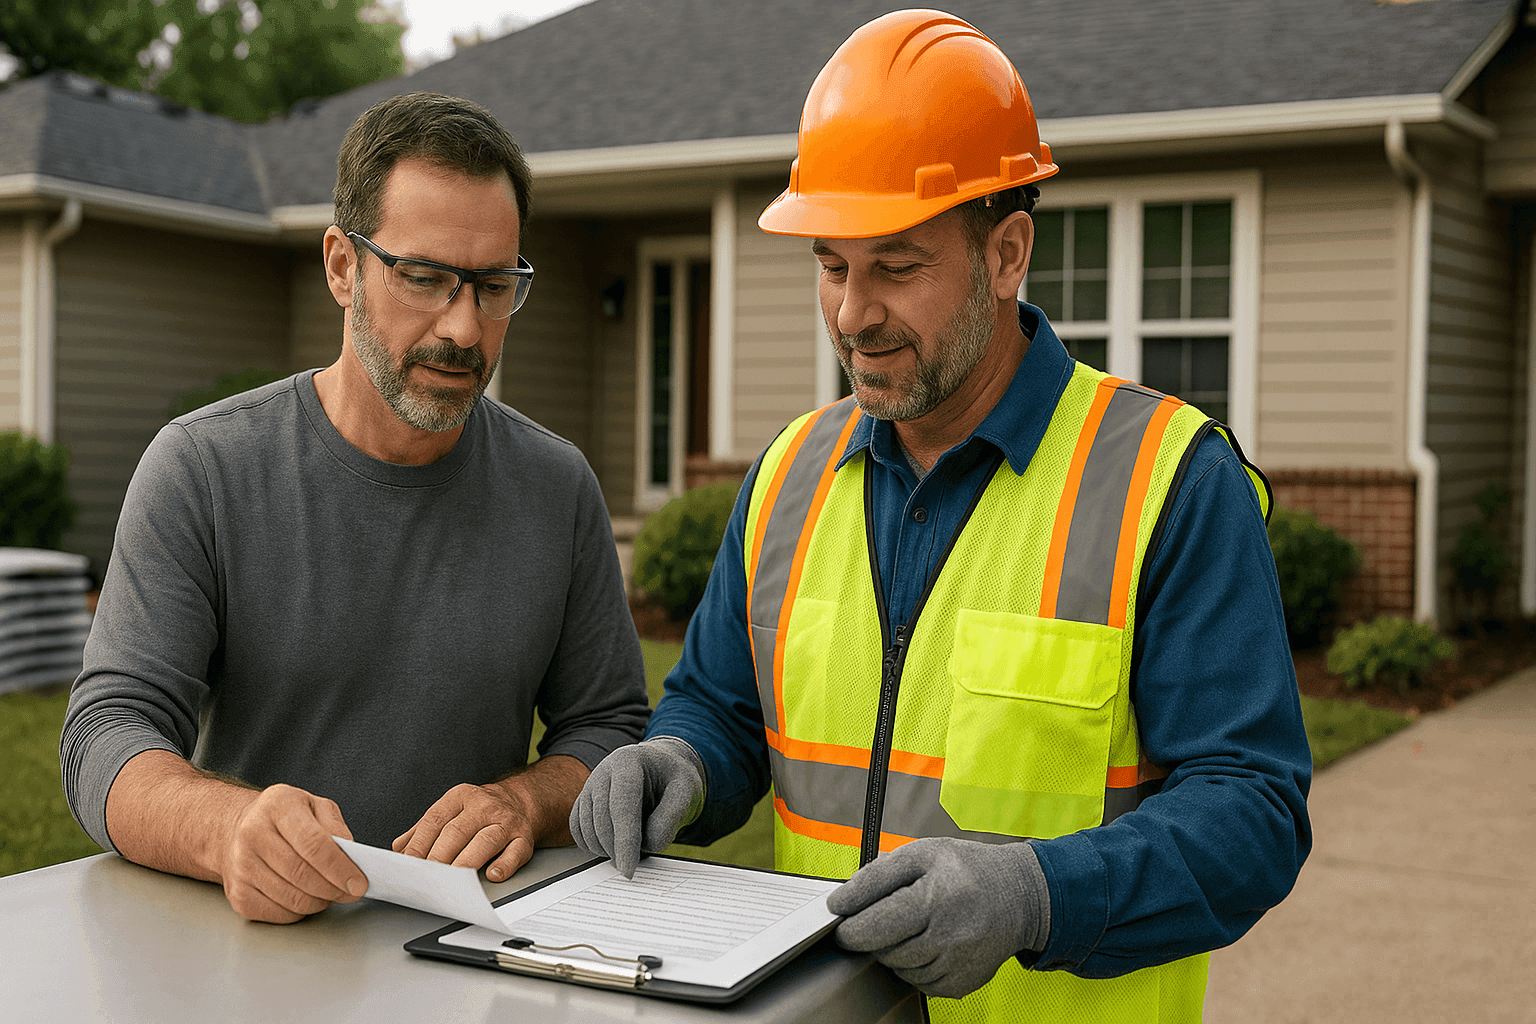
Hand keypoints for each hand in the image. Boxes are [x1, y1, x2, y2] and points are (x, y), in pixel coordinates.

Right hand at [219, 783, 365, 923]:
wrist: (239, 831)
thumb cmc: (285, 818)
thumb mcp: (315, 806)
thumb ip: (335, 827)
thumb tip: (350, 858)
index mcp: (277, 806)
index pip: (313, 843)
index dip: (339, 867)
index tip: (359, 883)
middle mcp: (252, 834)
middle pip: (302, 874)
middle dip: (334, 889)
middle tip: (351, 892)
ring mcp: (241, 866)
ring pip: (292, 899)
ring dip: (320, 901)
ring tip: (330, 892)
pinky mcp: (238, 895)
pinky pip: (279, 914)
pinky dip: (300, 912)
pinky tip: (306, 896)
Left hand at [393, 780, 536, 881]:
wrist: (521, 801)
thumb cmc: (479, 811)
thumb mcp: (451, 810)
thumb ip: (424, 829)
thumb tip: (399, 849)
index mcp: (461, 797)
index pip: (435, 820)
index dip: (419, 844)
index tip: (408, 864)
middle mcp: (484, 806)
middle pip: (457, 832)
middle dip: (439, 857)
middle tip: (427, 878)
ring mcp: (506, 822)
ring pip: (485, 841)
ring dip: (466, 862)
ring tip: (452, 880)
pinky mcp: (524, 838)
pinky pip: (515, 853)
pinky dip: (504, 865)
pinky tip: (492, 875)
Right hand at [568, 738, 704, 877]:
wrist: (660, 767)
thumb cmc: (673, 777)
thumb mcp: (687, 789)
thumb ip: (673, 815)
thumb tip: (648, 844)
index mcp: (628, 761)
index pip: (622, 804)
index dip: (625, 840)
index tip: (628, 871)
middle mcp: (603, 771)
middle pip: (602, 819)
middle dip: (617, 850)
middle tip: (635, 866)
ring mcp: (589, 786)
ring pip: (587, 828)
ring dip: (606, 849)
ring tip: (631, 848)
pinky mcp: (583, 801)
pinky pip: (578, 831)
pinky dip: (592, 845)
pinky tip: (613, 846)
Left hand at [826, 837, 1049, 998]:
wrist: (1019, 896)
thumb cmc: (968, 870)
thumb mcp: (922, 853)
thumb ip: (877, 874)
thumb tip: (842, 901)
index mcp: (935, 899)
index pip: (874, 924)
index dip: (848, 925)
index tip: (838, 917)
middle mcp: (949, 937)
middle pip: (883, 950)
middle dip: (872, 934)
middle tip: (881, 915)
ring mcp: (957, 965)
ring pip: (898, 969)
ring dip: (892, 950)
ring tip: (912, 924)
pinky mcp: (962, 983)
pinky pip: (918, 984)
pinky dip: (913, 966)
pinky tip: (927, 942)